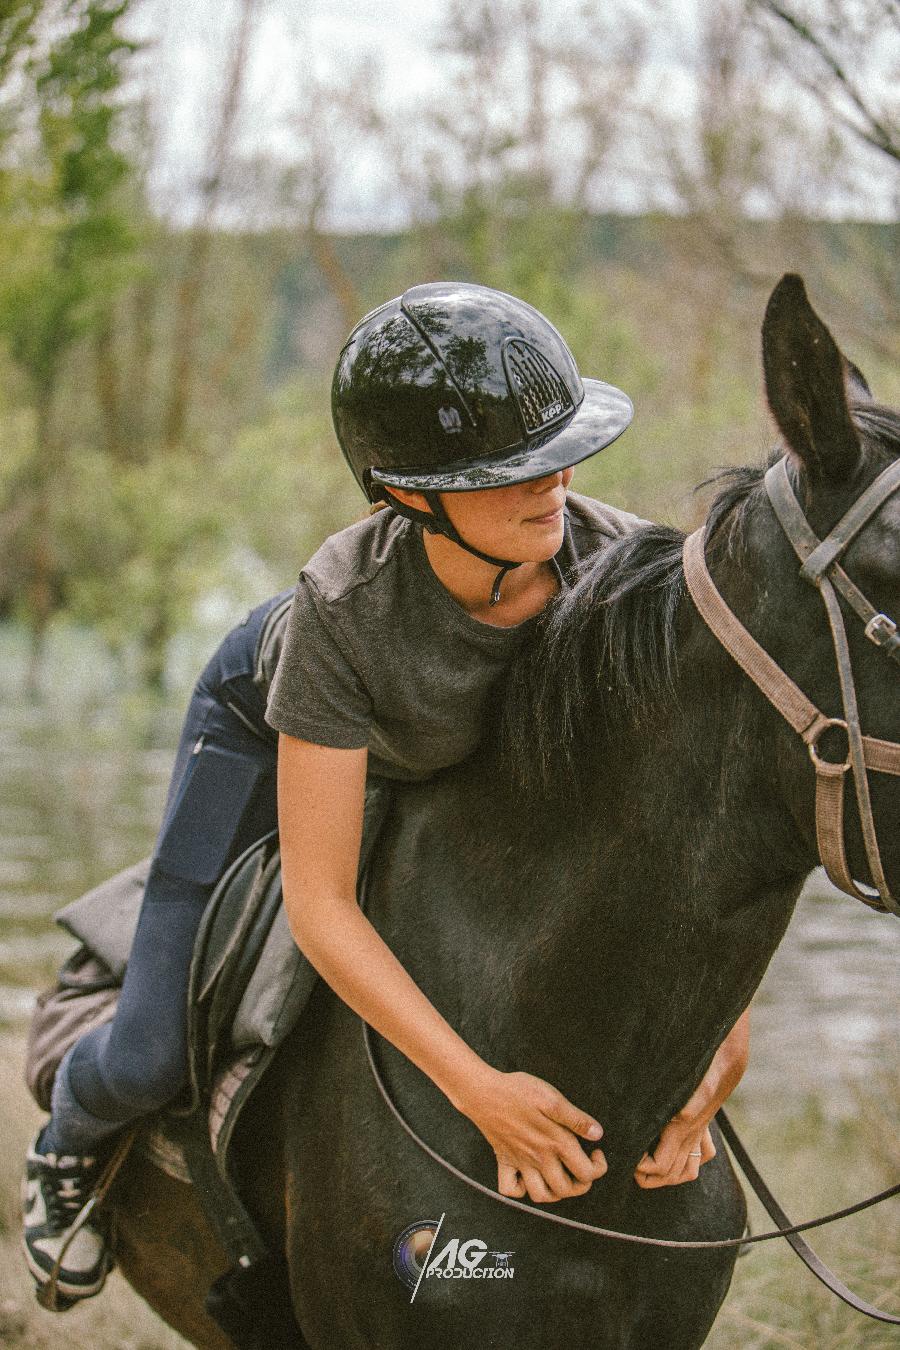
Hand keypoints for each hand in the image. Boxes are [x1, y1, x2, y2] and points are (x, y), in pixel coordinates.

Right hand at [455, 1067, 606, 1202]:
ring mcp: (520, 1163)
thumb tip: (598, 1134)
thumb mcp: (552, 1098)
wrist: (482, 1092)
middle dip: (580, 1184)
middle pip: (566, 1190)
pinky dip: (520, 1189)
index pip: (586, 1173)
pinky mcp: (504, 1161)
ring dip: (554, 1192)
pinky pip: (510, 1189)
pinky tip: (528, 1176)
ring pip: (541, 1195)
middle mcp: (539, 1158)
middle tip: (581, 1165)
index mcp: (555, 1143)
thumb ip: (576, 1118)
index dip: (598, 1167)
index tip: (596, 1152)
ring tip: (560, 1174)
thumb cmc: (518, 1090)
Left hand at [634, 1008, 749, 1189]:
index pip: (659, 1165)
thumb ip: (661, 1098)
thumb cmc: (694, 1067)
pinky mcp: (705, 1130)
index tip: (627, 1155)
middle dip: (648, 1176)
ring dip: (667, 1177)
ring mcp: (699, 1135)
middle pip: (670, 1174)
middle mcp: (691, 1135)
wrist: (722, 1060)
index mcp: (679, 1124)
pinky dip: (687, 1165)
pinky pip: (702, 1157)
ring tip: (647, 1168)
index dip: (640, 1167)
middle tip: (631, 1164)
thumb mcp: (671, 1082)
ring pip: (688, 1173)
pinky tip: (673, 1156)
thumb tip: (648, 1110)